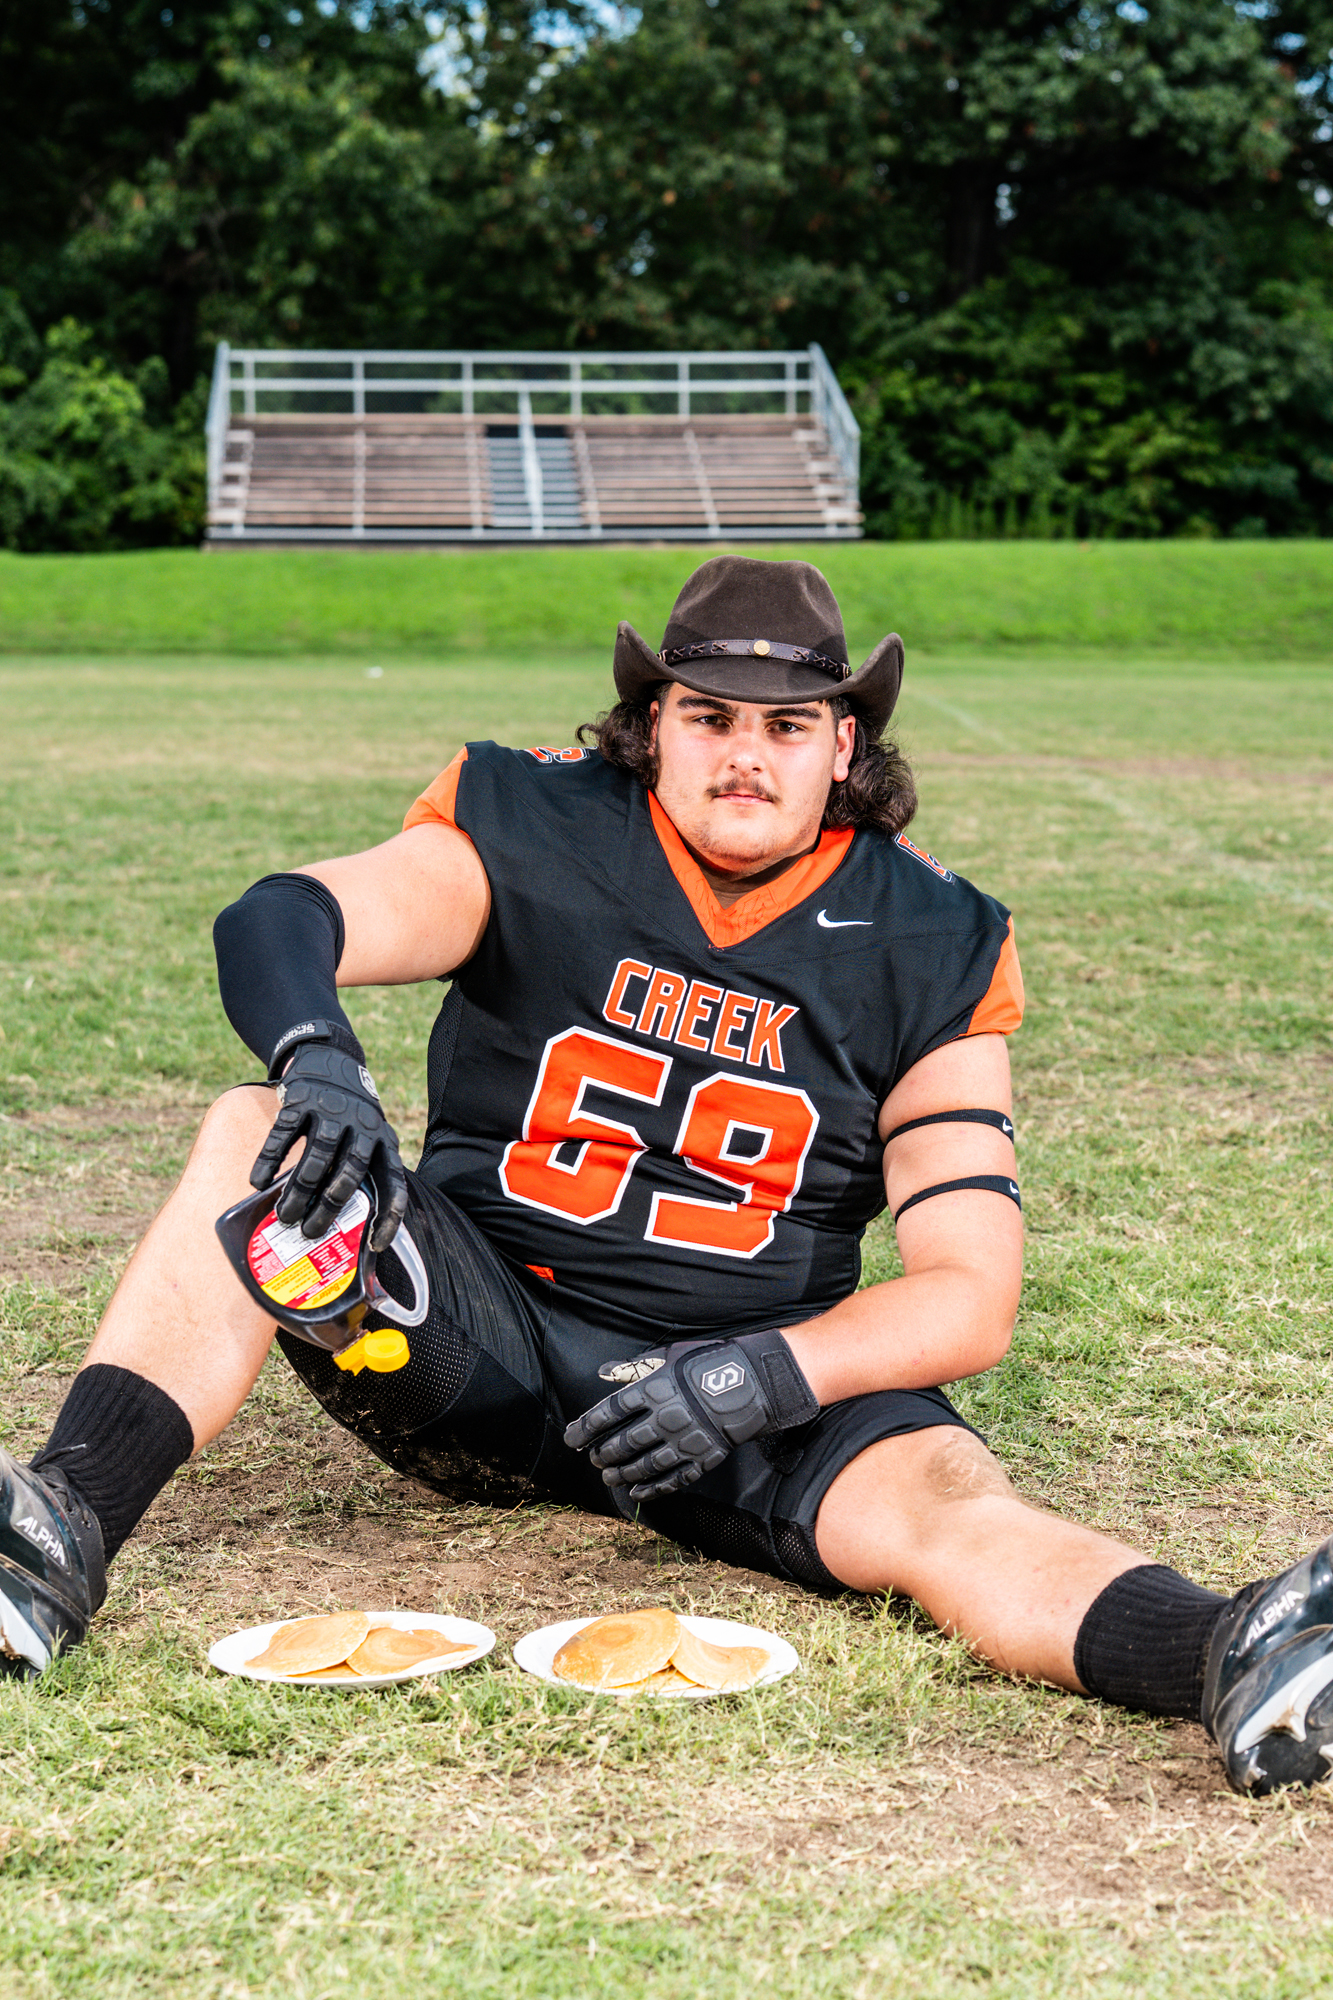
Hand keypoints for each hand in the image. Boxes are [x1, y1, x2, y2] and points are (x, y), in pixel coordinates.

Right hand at [249, 1043, 406, 1248]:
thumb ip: (360, 1170)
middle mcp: (362, 1125)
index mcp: (383, 1141)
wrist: (329, 1058)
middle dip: (329, 1207)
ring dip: (299, 1191)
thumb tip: (343, 1226)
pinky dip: (270, 1160)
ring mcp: (332, 1110)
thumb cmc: (349, 1115)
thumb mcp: (368, 1137)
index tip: (375, 1244)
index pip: (394, 1183)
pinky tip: (258, 1182)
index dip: (388, 1216)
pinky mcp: (302, 1099)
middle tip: (310, 1233)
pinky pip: (284, 1134)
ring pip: (317, 1157)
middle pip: (350, 1172)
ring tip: (284, 1216)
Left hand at [563, 1329, 818, 1501]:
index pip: (610, 1413)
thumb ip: (634, 1367)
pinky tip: (637, 1492)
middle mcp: (665, 1419)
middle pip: (624, 1442)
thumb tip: (604, 1372)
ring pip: (644, 1465)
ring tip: (608, 1477)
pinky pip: (671, 1479)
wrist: (752, 1384)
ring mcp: (683, 1442)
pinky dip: (652, 1488)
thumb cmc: (707, 1364)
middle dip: (604, 1453)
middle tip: (594, 1459)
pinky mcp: (701, 1458)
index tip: (572, 1438)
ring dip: (623, 1473)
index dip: (587, 1428)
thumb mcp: (669, 1355)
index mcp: (654, 1390)